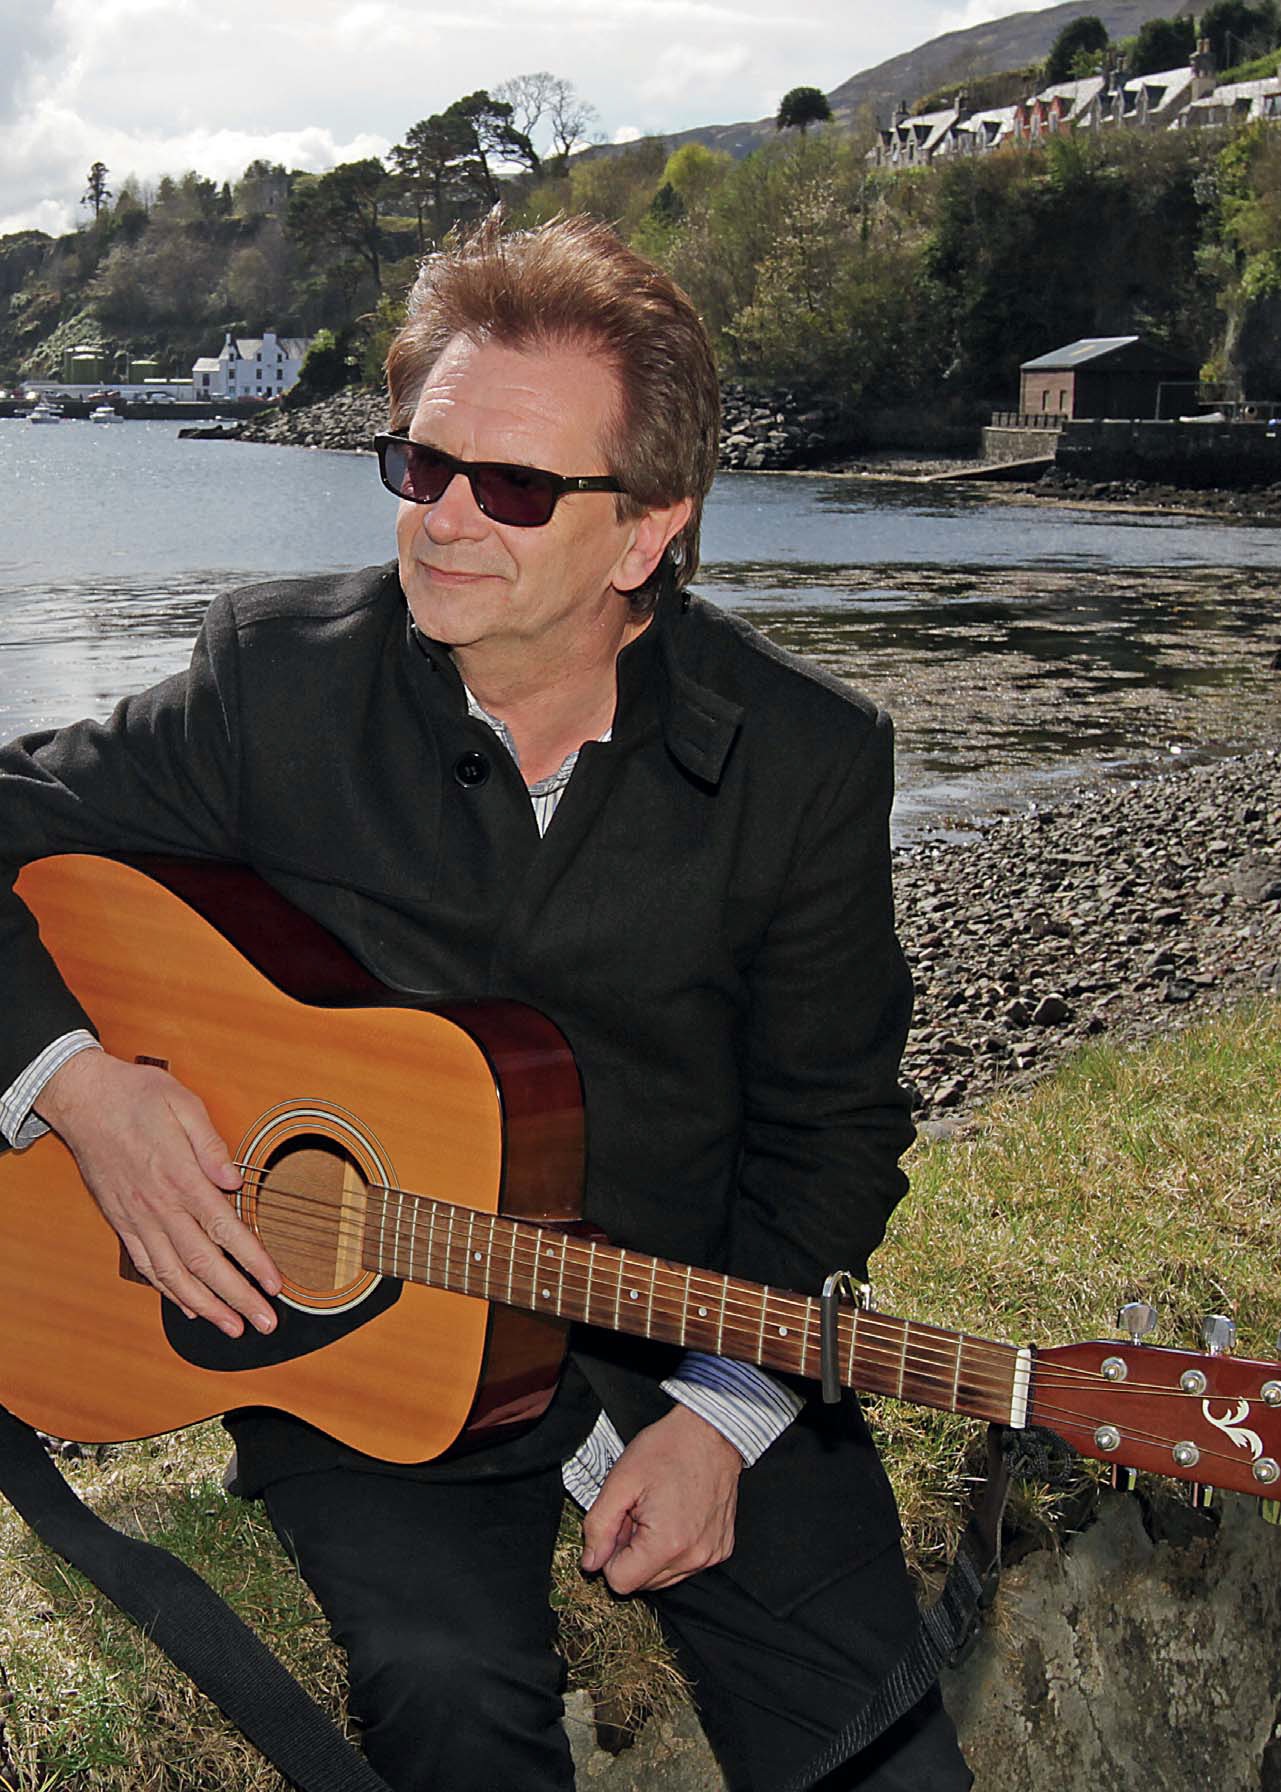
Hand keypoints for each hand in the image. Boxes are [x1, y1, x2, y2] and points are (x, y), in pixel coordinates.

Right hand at [35, 1050, 280, 1337]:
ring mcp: (138, 1218)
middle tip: (265, 1322)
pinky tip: (189, 1306)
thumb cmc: (137, 1096)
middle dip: (237, 1297)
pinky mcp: (122, 1222)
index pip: (224, 1228)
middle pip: (204, 1262)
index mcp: (180, 1177)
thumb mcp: (182, 1103)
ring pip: (174, 1274)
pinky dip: (168, 1290)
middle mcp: (159, 1206)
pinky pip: (147, 1264)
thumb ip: (210, 1144)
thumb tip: (234, 1178)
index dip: (252, 1260)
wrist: (84, 1100)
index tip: (275, 1283)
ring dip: (206, 1305)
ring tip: (232, 1327)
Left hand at [580, 1402, 743, 1594]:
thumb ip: (598, 1527)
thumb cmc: (668, 1449)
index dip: (610, 1555)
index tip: (620, 1523)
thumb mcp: (620, 1481)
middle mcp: (694, 1558)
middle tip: (637, 1513)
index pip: (620, 1582)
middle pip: (643, 1583)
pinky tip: (676, 1515)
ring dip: (652, 1552)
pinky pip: (686, 1564)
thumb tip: (590, 1563)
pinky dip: (675, 1547)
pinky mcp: (721, 1548)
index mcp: (667, 1545)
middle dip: (632, 1553)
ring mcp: (711, 1555)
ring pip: (664, 1577)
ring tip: (658, 1512)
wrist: (711, 1431)